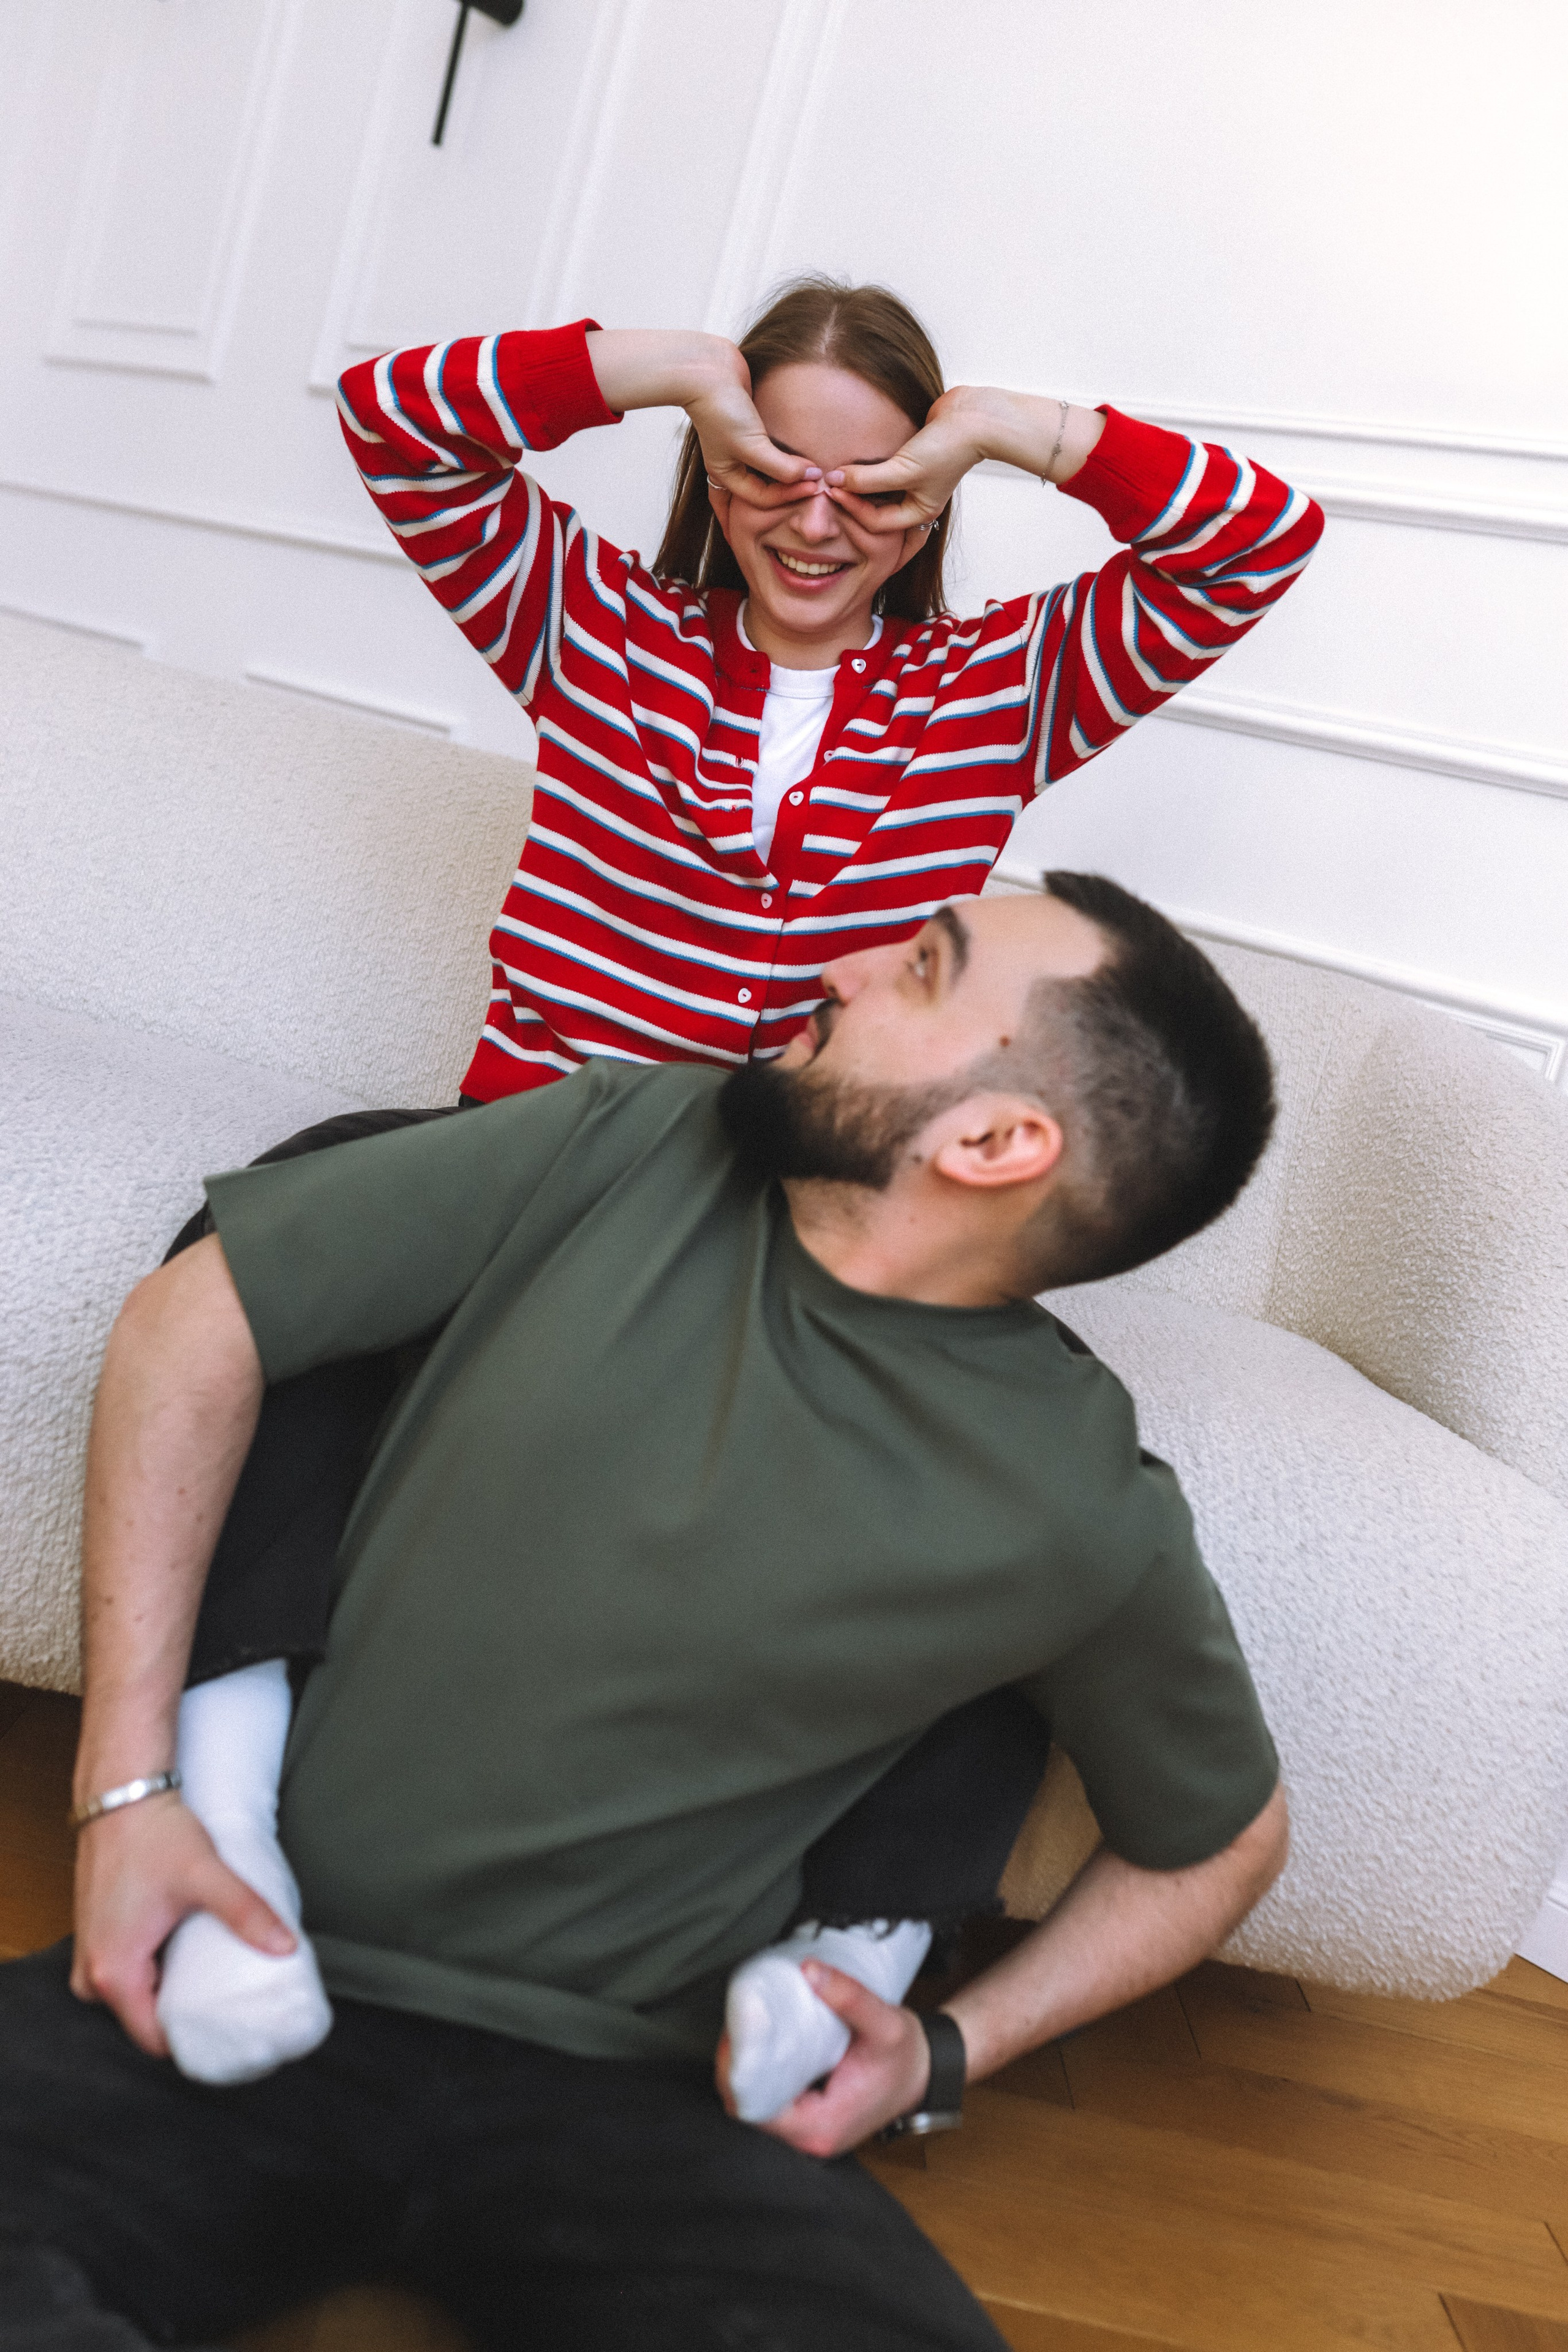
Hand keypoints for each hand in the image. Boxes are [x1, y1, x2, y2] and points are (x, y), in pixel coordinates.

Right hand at [70, 1797, 294, 2056]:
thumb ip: (246, 1912)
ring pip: (135, 1995)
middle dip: (184, 2014)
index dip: (193, 2039)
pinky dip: (153, 1969)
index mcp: (113, 1972)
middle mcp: (91, 1972)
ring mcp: (90, 1954)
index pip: (154, 2038)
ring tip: (210, 1976)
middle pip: (144, 2018)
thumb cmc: (153, 1834)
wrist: (121, 1794)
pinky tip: (183, 1955)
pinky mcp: (95, 1934)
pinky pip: (125, 1972)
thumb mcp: (206, 1876)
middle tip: (228, 2002)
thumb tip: (286, 1946)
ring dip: (168, 1989)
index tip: (229, 2031)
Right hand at [686, 371, 820, 512]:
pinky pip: (773, 447)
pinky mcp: (753, 425)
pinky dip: (787, 453)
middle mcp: (734, 463)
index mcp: (727, 475)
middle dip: (787, 494)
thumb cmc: (722, 410)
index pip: (762, 498)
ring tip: (812, 477)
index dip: (789, 494)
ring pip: (770, 470)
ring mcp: (743, 443)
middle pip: (764, 490)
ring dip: (789, 474)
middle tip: (816, 491)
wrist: (707, 368)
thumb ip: (782, 467)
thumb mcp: (752, 446)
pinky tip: (802, 453)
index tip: (814, 484)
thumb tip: (812, 477)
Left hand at [754, 1961, 933, 2158]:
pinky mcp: (810, 2121)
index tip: (735, 2035)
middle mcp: (812, 2138)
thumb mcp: (885, 2022)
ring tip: (747, 2031)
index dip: (737, 2073)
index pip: (757, 2109)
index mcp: (822, 2126)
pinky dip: (763, 2076)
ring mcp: (810, 2133)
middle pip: (751, 2109)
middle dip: (737, 2069)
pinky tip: (763, 2047)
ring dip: (748, 2072)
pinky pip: (773, 2102)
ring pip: (759, 2107)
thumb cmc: (907, 2056)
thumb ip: (849, 1996)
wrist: (926, 2074)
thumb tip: (810, 1971)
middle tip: (738, 2025)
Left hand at [823, 387, 989, 535]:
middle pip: (876, 512)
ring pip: (878, 492)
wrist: (975, 416)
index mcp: (919, 513)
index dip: (852, 507)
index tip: (831, 488)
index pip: (876, 522)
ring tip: (836, 476)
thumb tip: (834, 480)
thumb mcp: (904, 469)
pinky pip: (884, 471)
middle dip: (853, 503)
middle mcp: (916, 501)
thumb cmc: (947, 448)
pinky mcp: (912, 459)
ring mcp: (915, 480)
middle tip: (826, 489)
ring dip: (859, 486)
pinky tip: (853, 461)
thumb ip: (867, 478)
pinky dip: (868, 470)